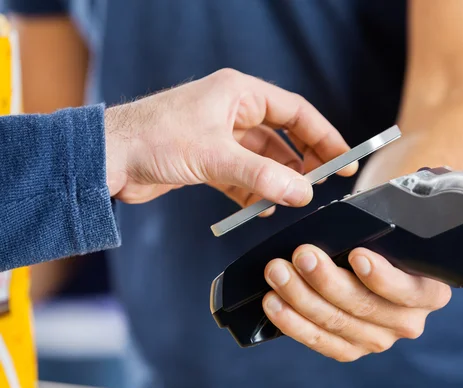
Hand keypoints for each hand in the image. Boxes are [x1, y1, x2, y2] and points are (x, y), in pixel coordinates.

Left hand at [104, 68, 356, 205]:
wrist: (107, 158)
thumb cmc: (152, 137)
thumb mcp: (215, 156)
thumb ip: (262, 176)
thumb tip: (301, 193)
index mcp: (238, 94)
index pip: (294, 112)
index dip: (323, 135)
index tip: (344, 158)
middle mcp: (232, 112)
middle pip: (282, 136)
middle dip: (303, 161)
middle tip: (324, 183)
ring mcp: (220, 137)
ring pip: (263, 160)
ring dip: (277, 181)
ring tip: (291, 200)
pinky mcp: (207, 160)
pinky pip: (242, 177)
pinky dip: (253, 193)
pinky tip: (260, 209)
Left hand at [262, 245, 450, 360]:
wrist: (380, 264)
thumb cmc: (387, 242)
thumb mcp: (398, 231)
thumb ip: (387, 229)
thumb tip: (352, 216)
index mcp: (429, 293)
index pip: (408, 290)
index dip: (381, 277)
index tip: (356, 254)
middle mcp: (407, 322)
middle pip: (364, 307)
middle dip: (327, 280)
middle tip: (302, 255)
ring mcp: (377, 339)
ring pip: (335, 323)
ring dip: (301, 297)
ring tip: (277, 272)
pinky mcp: (349, 348)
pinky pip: (319, 341)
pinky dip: (292, 322)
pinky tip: (274, 303)